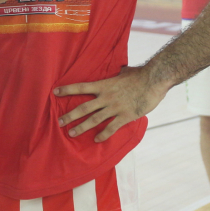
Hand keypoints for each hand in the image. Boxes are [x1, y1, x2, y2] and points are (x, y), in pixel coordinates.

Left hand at [53, 66, 168, 142]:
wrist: (154, 80)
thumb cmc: (140, 74)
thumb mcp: (123, 72)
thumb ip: (117, 75)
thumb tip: (118, 70)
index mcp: (104, 85)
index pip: (81, 87)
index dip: (67, 89)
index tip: (55, 92)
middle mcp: (106, 97)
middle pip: (83, 108)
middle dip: (70, 116)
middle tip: (59, 122)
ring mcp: (115, 108)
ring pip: (94, 120)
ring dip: (81, 127)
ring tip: (71, 133)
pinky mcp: (125, 116)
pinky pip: (111, 128)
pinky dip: (103, 135)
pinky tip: (96, 140)